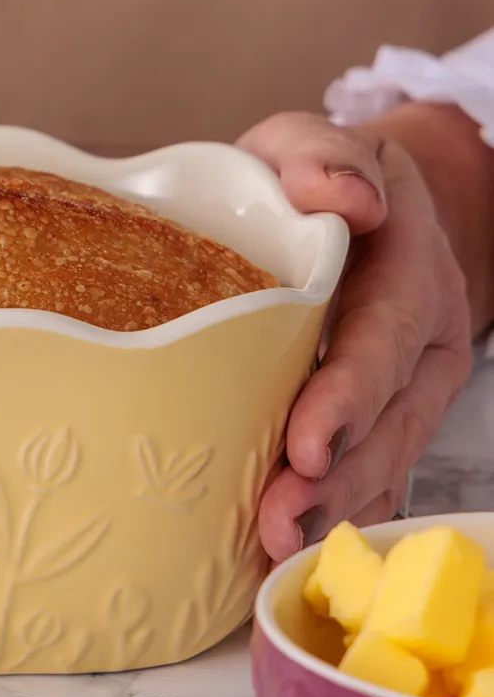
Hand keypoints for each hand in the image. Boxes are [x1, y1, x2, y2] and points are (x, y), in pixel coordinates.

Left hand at [241, 106, 491, 560]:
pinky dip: (333, 516)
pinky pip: (365, 475)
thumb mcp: (308, 144)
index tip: (308, 444)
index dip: (350, 397)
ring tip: (276, 547)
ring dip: (332, 509)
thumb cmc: (308, 176)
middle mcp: (420, 347)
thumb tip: (345, 195)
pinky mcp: (373, 420)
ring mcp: (403, 392)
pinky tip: (287, 553)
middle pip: (388, 422)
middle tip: (279, 521)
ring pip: (380, 460)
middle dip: (337, 478)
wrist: (340, 202)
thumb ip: (323, 156)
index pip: (385, 342)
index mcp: (411, 278)